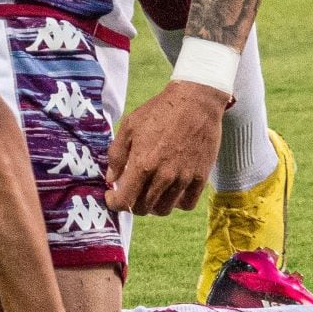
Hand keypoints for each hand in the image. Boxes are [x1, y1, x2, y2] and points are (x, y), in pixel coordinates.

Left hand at [105, 80, 225, 215]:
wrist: (195, 101)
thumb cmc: (159, 111)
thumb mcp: (129, 126)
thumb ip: (116, 155)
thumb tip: (111, 179)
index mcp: (143, 163)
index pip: (124, 201)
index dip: (114, 203)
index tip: (113, 196)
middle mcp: (163, 175)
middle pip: (143, 209)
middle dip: (132, 204)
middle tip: (132, 192)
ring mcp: (184, 178)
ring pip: (164, 210)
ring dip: (153, 205)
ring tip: (151, 192)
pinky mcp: (201, 177)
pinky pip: (187, 204)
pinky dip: (176, 203)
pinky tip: (171, 191)